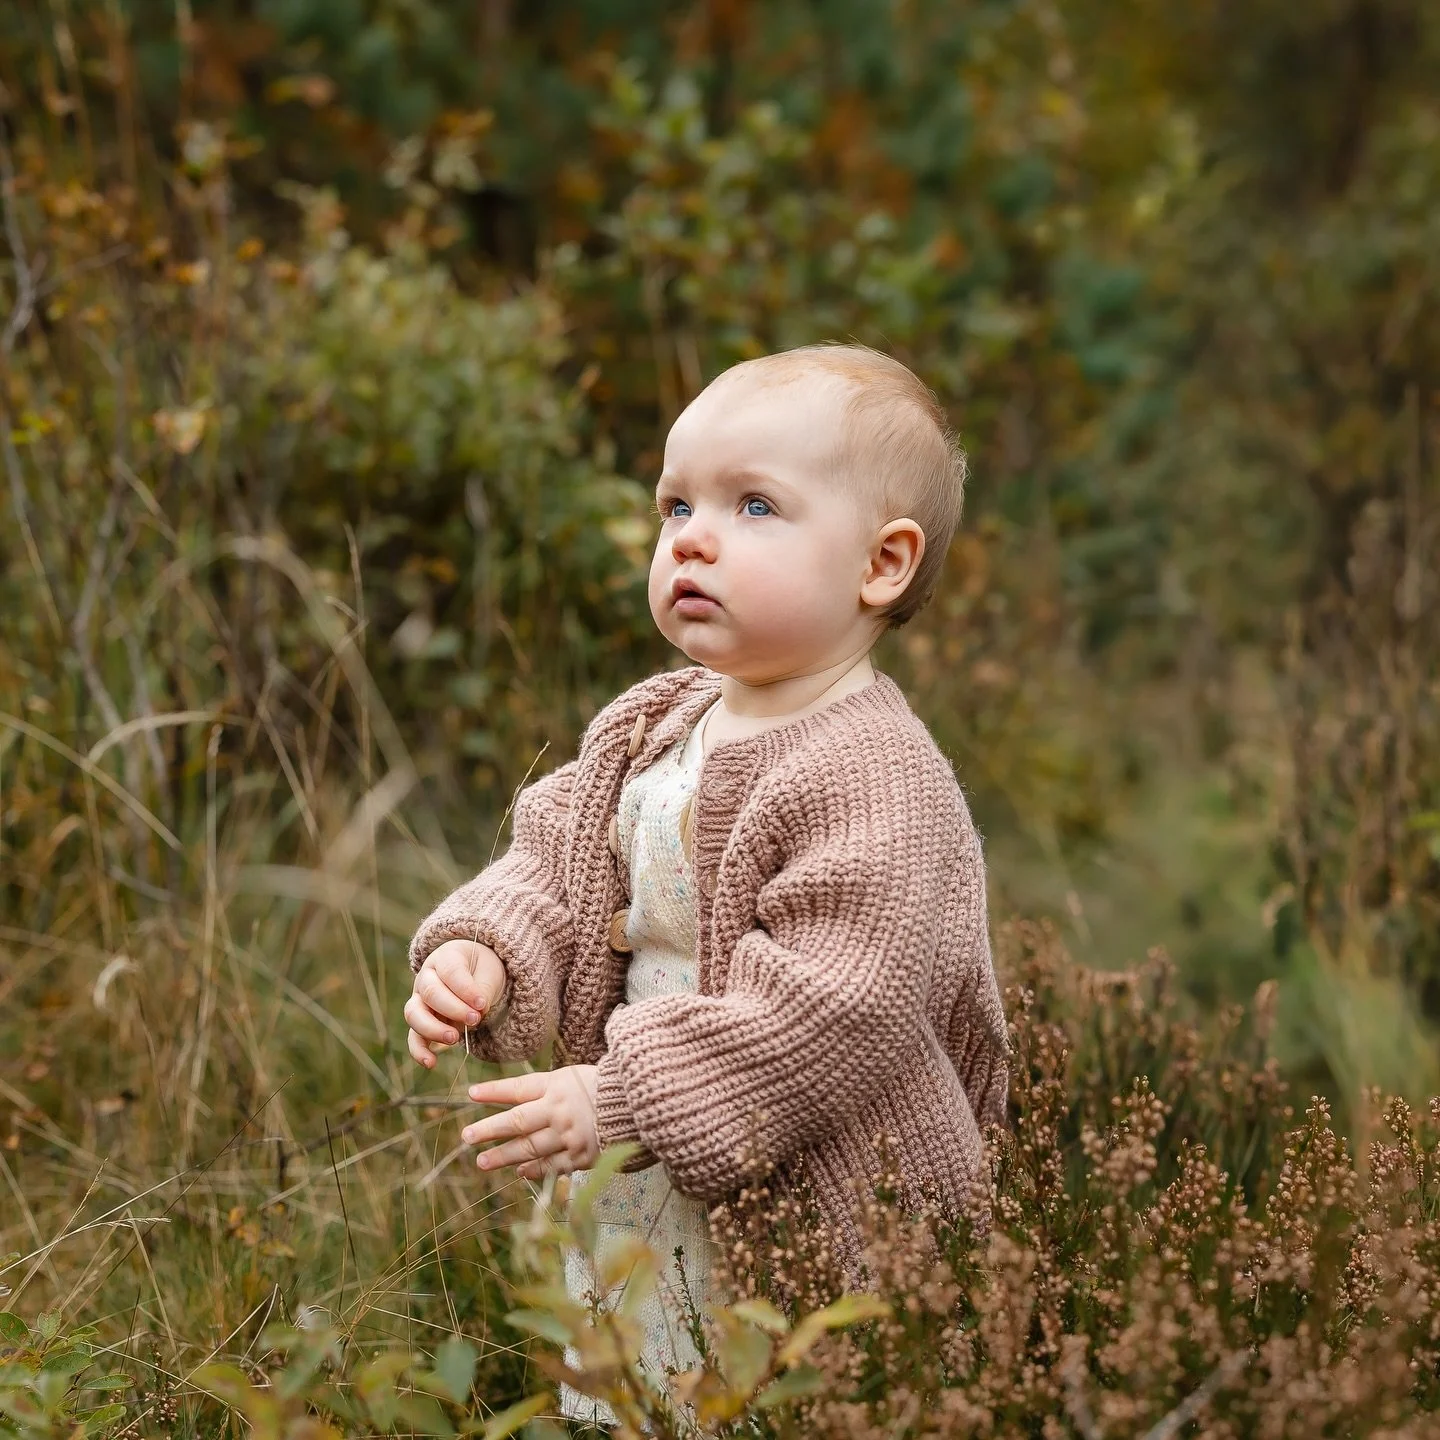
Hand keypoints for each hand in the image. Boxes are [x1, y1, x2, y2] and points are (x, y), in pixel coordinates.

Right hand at [405, 938, 507, 1068]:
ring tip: (455, 1038)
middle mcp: (427, 977)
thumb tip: (476, 1011)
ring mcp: (420, 999)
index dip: (465, 989)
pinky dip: (419, 1051)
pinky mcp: (421, 1021)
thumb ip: (483, 990)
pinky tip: (431, 1063)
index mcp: (446, 957)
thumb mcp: (490, 973)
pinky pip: (413, 1037)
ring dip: (433, 1028)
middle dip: (454, 1009)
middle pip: (430, 992)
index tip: (482, 1004)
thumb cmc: (482, 970)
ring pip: (414, 1014)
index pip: (450, 971)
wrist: (476, 975)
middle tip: (475, 1019)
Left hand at [462, 1065, 599, 1180]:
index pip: (518, 1089)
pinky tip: (518, 1171)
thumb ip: (543, 1089)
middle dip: (489, 1129)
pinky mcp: (580, 1156)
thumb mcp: (571, 1077)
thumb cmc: (601, 1087)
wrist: (639, 1106)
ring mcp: (569, 1136)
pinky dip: (532, 1170)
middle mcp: (559, 1111)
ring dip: (503, 1156)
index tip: (471, 1095)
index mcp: (557, 1086)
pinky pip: (550, 1166)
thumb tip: (511, 1100)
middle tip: (466, 1136)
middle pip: (517, 1122)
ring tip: (481, 1162)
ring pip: (528, 1148)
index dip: (494, 1092)